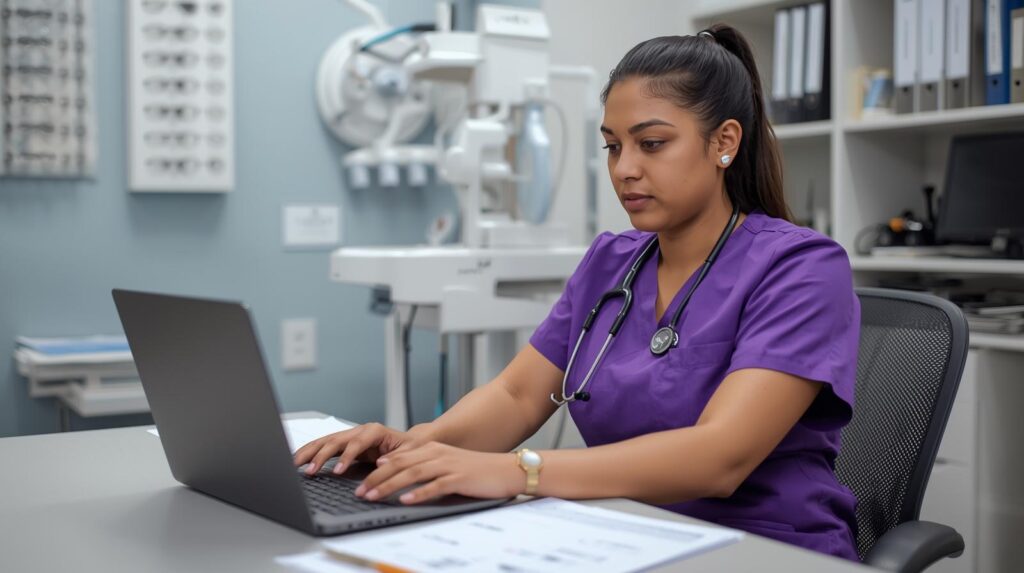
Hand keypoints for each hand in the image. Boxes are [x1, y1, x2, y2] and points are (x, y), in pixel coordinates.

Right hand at [292, 422, 420, 475]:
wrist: (411, 440)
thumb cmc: (411, 446)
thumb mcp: (409, 452)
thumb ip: (397, 457)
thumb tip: (382, 463)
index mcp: (374, 430)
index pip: (357, 443)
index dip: (346, 456)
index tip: (337, 471)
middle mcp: (359, 430)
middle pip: (335, 440)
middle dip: (320, 455)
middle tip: (309, 471)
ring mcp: (350, 436)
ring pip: (325, 441)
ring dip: (310, 452)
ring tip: (295, 465)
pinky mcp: (345, 444)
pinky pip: (324, 447)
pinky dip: (311, 453)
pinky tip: (299, 461)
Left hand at [354, 441, 522, 504]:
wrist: (507, 469)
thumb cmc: (478, 471)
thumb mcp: (449, 464)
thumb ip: (427, 468)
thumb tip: (403, 479)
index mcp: (433, 449)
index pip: (399, 457)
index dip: (378, 469)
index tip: (361, 480)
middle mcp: (438, 454)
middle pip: (400, 464)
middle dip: (376, 478)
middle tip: (359, 492)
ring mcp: (448, 465)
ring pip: (412, 473)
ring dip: (389, 486)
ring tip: (373, 496)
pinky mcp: (459, 478)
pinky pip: (435, 486)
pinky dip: (419, 493)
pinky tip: (406, 500)